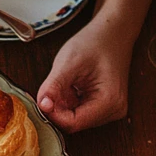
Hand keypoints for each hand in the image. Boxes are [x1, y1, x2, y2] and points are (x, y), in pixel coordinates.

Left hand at [37, 17, 134, 131]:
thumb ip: (53, 86)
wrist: (112, 32)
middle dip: (58, 108)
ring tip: (66, 82)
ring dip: (63, 105)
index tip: (42, 99)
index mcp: (109, 102)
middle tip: (52, 87)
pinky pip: (79, 112)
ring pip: (74, 118)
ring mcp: (110, 110)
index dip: (53, 114)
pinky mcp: (104, 106)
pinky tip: (71, 86)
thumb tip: (42, 106)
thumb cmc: (95, 42)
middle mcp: (113, 111)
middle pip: (73, 123)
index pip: (73, 123)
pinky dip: (69, 101)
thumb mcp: (69, 62)